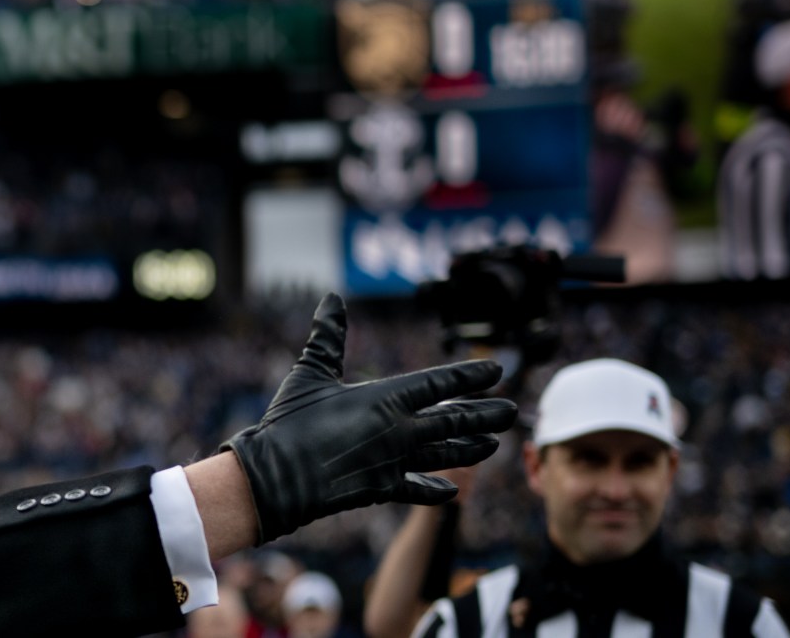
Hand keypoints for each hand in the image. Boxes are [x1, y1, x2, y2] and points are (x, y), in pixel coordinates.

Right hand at [221, 293, 516, 543]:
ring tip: (495, 445)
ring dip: (471, 448)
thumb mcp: (311, 373)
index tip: (496, 370)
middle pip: (454, 421)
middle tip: (514, 412)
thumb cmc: (290, 423)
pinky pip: (417, 489)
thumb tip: (330, 299)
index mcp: (387, 398)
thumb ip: (328, 337)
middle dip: (485, 415)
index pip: (440, 384)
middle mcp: (400, 430)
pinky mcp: (382, 489)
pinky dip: (436, 489)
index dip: (469, 376)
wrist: (275, 480)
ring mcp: (394, 462)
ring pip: (444, 454)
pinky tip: (454, 490)